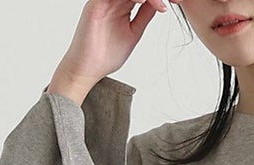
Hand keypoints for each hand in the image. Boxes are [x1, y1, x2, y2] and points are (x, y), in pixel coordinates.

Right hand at [49, 0, 166, 101]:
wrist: (87, 69)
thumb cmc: (106, 55)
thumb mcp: (133, 34)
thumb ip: (143, 18)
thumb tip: (158, 5)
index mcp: (121, 5)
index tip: (167, 7)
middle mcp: (112, 0)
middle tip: (165, 3)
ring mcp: (103, 1)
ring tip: (157, 2)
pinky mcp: (95, 4)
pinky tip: (141, 1)